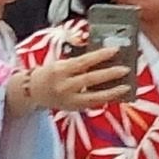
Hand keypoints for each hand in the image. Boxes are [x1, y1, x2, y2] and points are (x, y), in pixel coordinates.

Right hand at [13, 37, 133, 114]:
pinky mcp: (73, 108)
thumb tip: (103, 60)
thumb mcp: (61, 63)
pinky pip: (91, 104)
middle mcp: (64, 85)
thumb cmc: (50, 73)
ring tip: (125, 87)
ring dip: (112, 92)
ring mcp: (68, 99)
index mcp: (60, 69)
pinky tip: (116, 95)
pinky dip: (104, 99)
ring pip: (93, 97)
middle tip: (125, 69)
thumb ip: (79, 63)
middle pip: (90, 80)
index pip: (83, 61)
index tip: (115, 50)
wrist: (33, 91)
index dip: (100, 55)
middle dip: (109, 74)